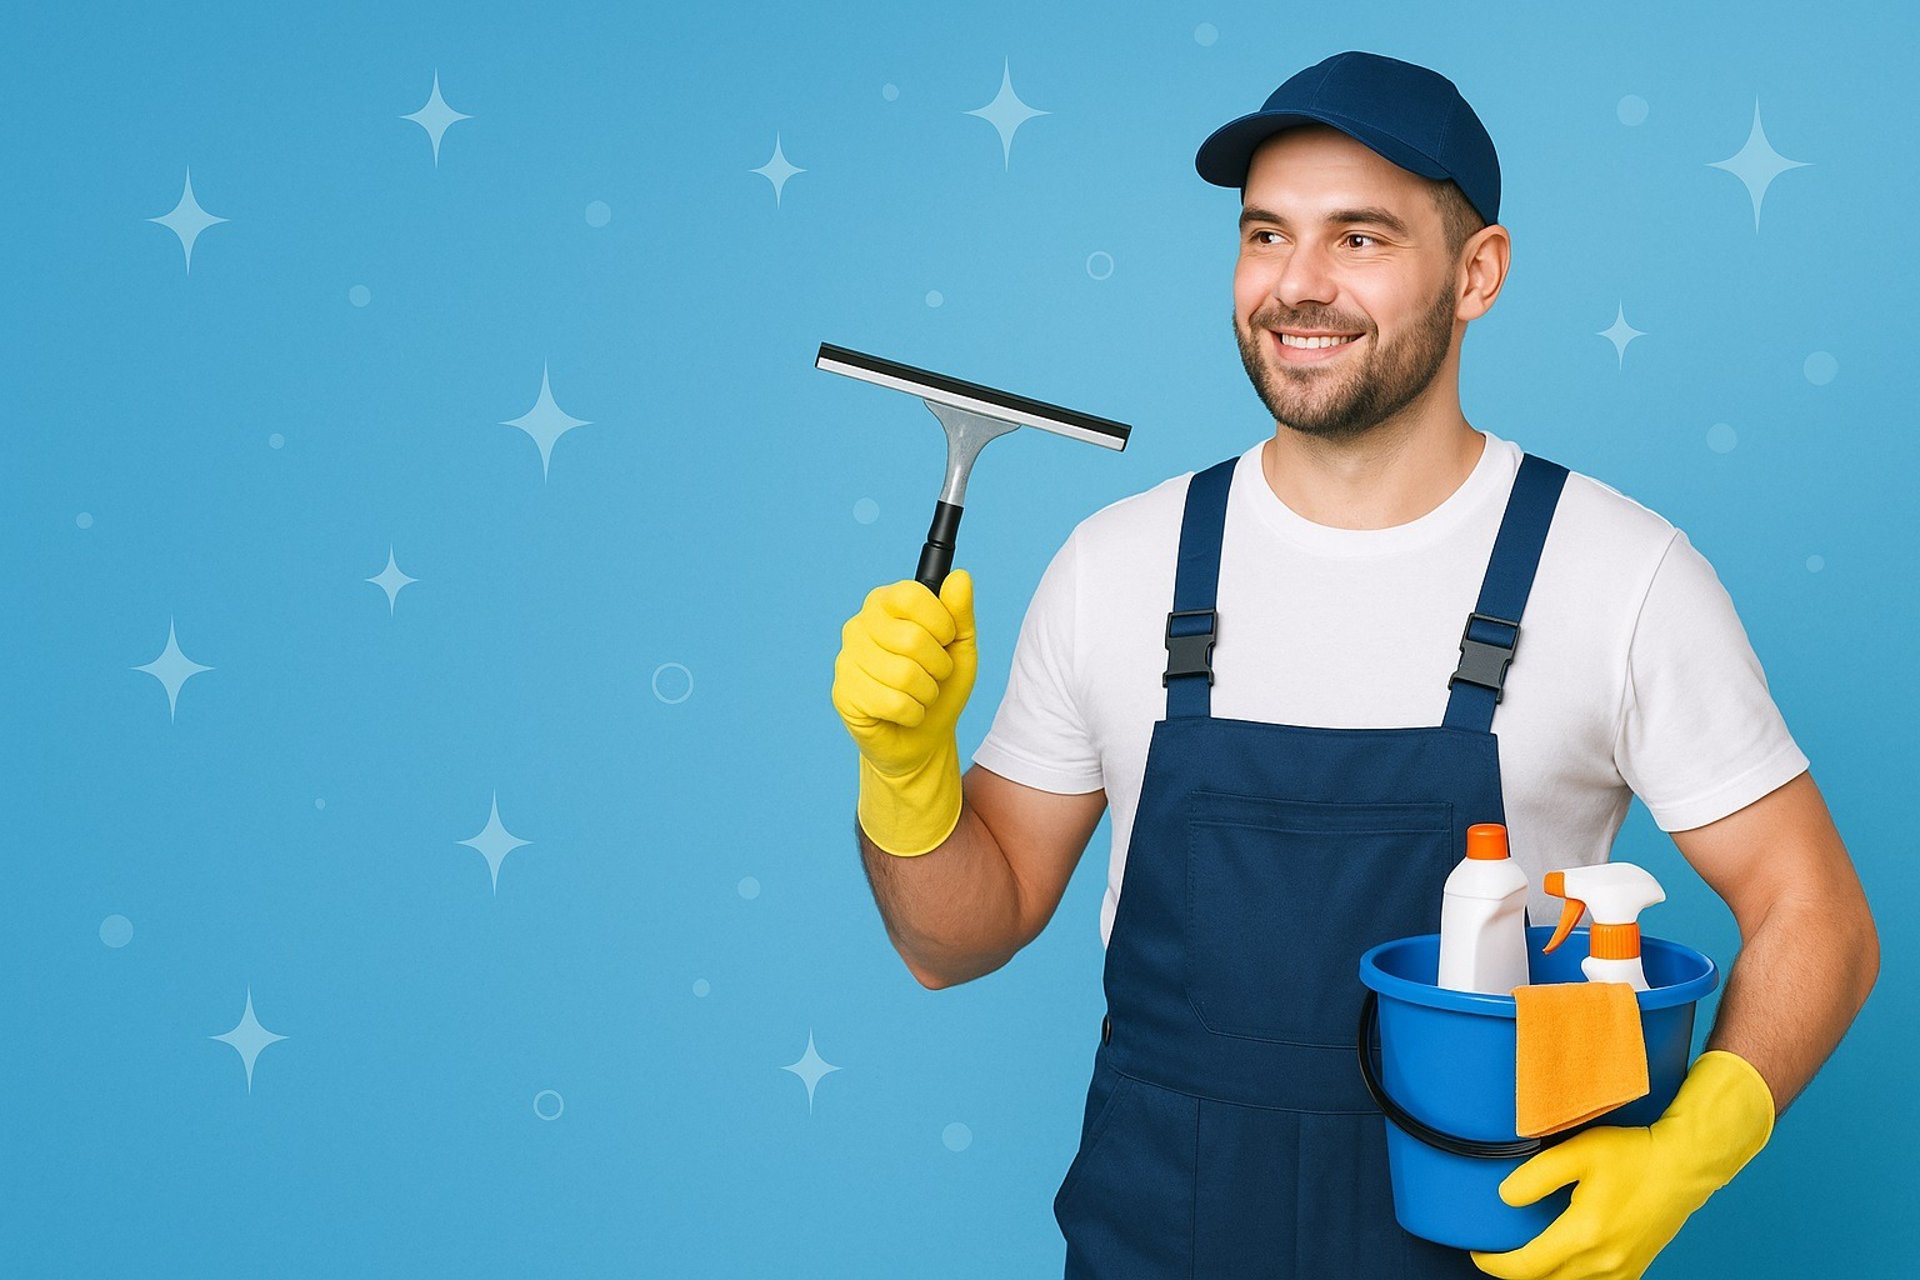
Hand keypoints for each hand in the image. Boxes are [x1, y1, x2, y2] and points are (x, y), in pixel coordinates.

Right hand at [831, 570, 976, 855]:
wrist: (923, 737)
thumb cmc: (941, 685)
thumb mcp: (960, 647)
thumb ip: (960, 612)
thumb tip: (961, 576)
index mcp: (885, 603)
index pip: (910, 594)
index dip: (940, 621)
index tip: (947, 638)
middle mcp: (859, 625)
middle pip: (911, 638)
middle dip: (938, 665)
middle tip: (935, 675)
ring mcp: (846, 660)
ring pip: (904, 675)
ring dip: (927, 693)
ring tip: (921, 695)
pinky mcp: (843, 694)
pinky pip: (892, 702)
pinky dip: (913, 713)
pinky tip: (905, 713)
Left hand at [1470, 1050, 1774, 1279]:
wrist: (1683, 1166)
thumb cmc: (1633, 1156)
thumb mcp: (1577, 1153)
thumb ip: (1536, 1176)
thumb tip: (1506, 1198)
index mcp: (1583, 1235)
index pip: (1527, 1267)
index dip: (1496, 1264)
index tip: (1479, 1252)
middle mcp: (1603, 1262)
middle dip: (1517, 1273)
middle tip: (1498, 1254)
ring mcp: (1623, 1269)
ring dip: (1546, 1277)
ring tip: (1528, 1258)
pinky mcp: (1636, 1268)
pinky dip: (1573, 1279)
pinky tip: (1564, 1263)